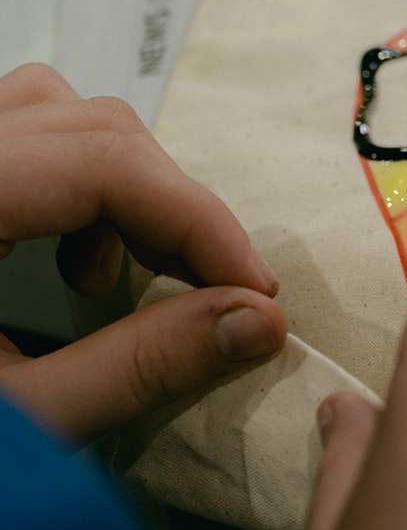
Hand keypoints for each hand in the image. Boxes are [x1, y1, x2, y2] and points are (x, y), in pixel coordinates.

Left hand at [0, 63, 285, 439]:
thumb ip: (133, 369)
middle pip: (93, 124)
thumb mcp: (19, 421)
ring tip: (120, 274)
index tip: (256, 294)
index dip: (199, 222)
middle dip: (171, 207)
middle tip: (212, 290)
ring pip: (53, 108)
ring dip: (118, 181)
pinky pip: (18, 129)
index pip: (104, 163)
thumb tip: (260, 325)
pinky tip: (65, 262)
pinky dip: (68, 176)